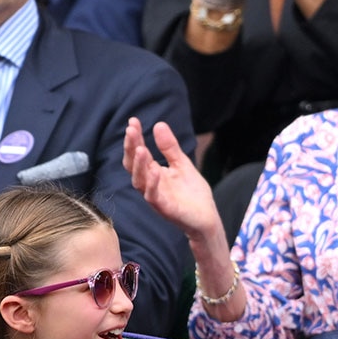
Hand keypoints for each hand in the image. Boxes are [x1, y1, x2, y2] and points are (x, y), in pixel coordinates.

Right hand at [123, 118, 223, 240]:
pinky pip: (153, 196)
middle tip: (131, 130)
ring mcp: (155, 197)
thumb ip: (169, 147)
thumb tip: (158, 124)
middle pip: (133, 165)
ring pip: (139, 181)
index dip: (135, 138)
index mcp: (152, 173)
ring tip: (140, 148)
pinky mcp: (164, 208)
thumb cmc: (192, 193)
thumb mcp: (182, 164)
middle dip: (131, 148)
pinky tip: (155, 171)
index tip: (133, 121)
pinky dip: (152, 184)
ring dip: (139, 165)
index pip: (138, 153)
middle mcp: (149, 184)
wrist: (206, 218)